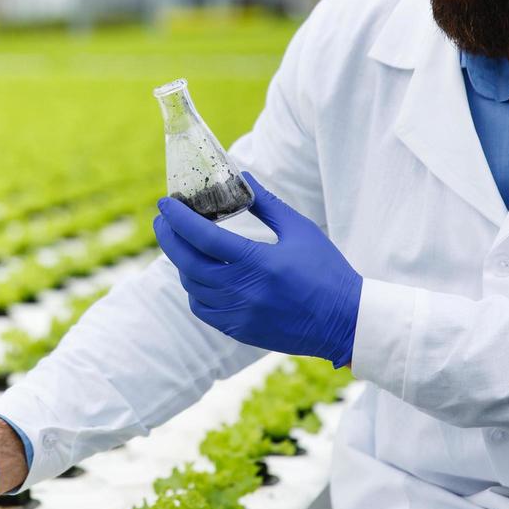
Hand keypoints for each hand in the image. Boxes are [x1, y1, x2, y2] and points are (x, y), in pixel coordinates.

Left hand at [153, 171, 362, 366]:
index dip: (179, 219)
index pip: (204, 238)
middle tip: (162, 220)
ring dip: (182, 263)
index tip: (165, 204)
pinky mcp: (240, 331)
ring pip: (192, 288)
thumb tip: (241, 178)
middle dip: (169, 239)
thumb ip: (266, 204)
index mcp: (258, 263)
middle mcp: (244, 291)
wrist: (346, 321)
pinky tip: (200, 275)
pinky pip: (203, 310)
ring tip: (184, 244)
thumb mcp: (299, 229)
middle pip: (188, 263)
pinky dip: (195, 290)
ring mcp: (240, 315)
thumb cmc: (326, 270)